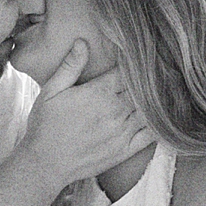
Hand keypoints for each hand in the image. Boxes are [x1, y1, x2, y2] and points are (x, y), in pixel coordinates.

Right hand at [22, 43, 151, 190]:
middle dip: (146, 80)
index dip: (133, 64)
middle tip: (153, 72)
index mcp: (99, 93)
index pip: (127, 71)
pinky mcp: (126, 150)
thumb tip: (83, 42)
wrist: (45, 163)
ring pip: (150, 109)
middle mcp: (115, 111)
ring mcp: (123, 132)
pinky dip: (158, 124)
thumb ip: (70, 66)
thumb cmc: (45, 126)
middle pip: (142, 89)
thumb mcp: (51, 91)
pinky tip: (160, 116)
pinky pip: (151, 134)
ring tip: (159, 90)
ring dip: (155, 99)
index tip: (137, 59)